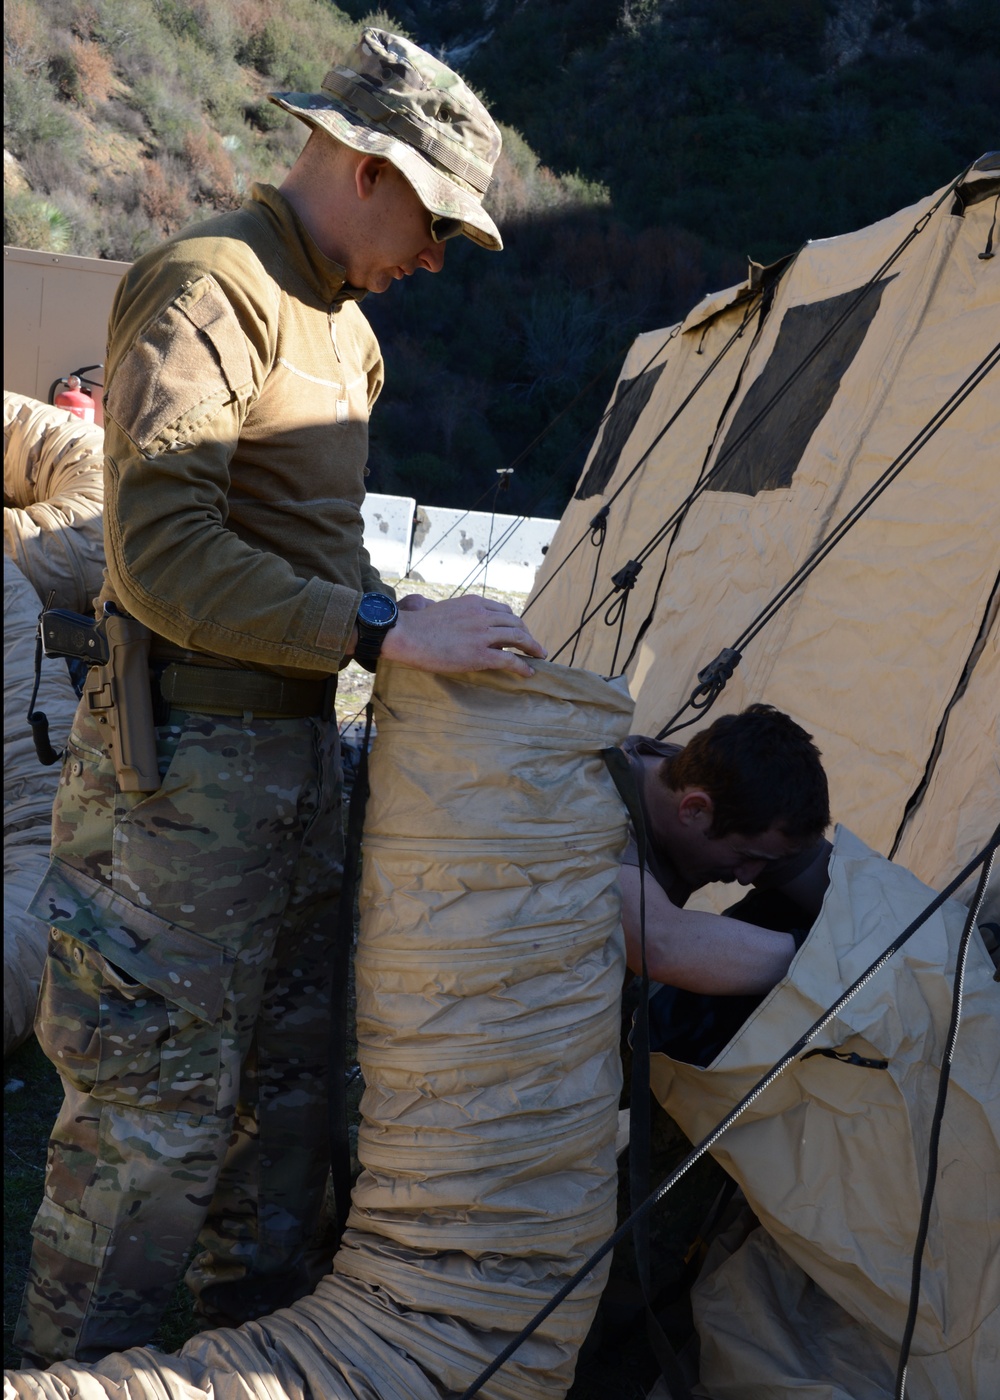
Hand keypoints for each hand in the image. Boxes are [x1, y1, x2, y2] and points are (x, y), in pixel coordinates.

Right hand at [380, 594, 546, 677]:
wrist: (407, 634)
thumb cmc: (417, 625)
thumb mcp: (443, 608)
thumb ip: (457, 613)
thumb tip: (454, 616)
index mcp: (474, 603)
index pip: (504, 611)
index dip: (515, 622)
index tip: (519, 631)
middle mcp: (483, 615)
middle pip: (516, 623)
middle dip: (528, 635)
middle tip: (534, 646)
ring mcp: (483, 635)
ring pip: (518, 639)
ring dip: (532, 648)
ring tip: (540, 656)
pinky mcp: (480, 654)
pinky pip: (510, 659)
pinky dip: (523, 666)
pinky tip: (529, 672)